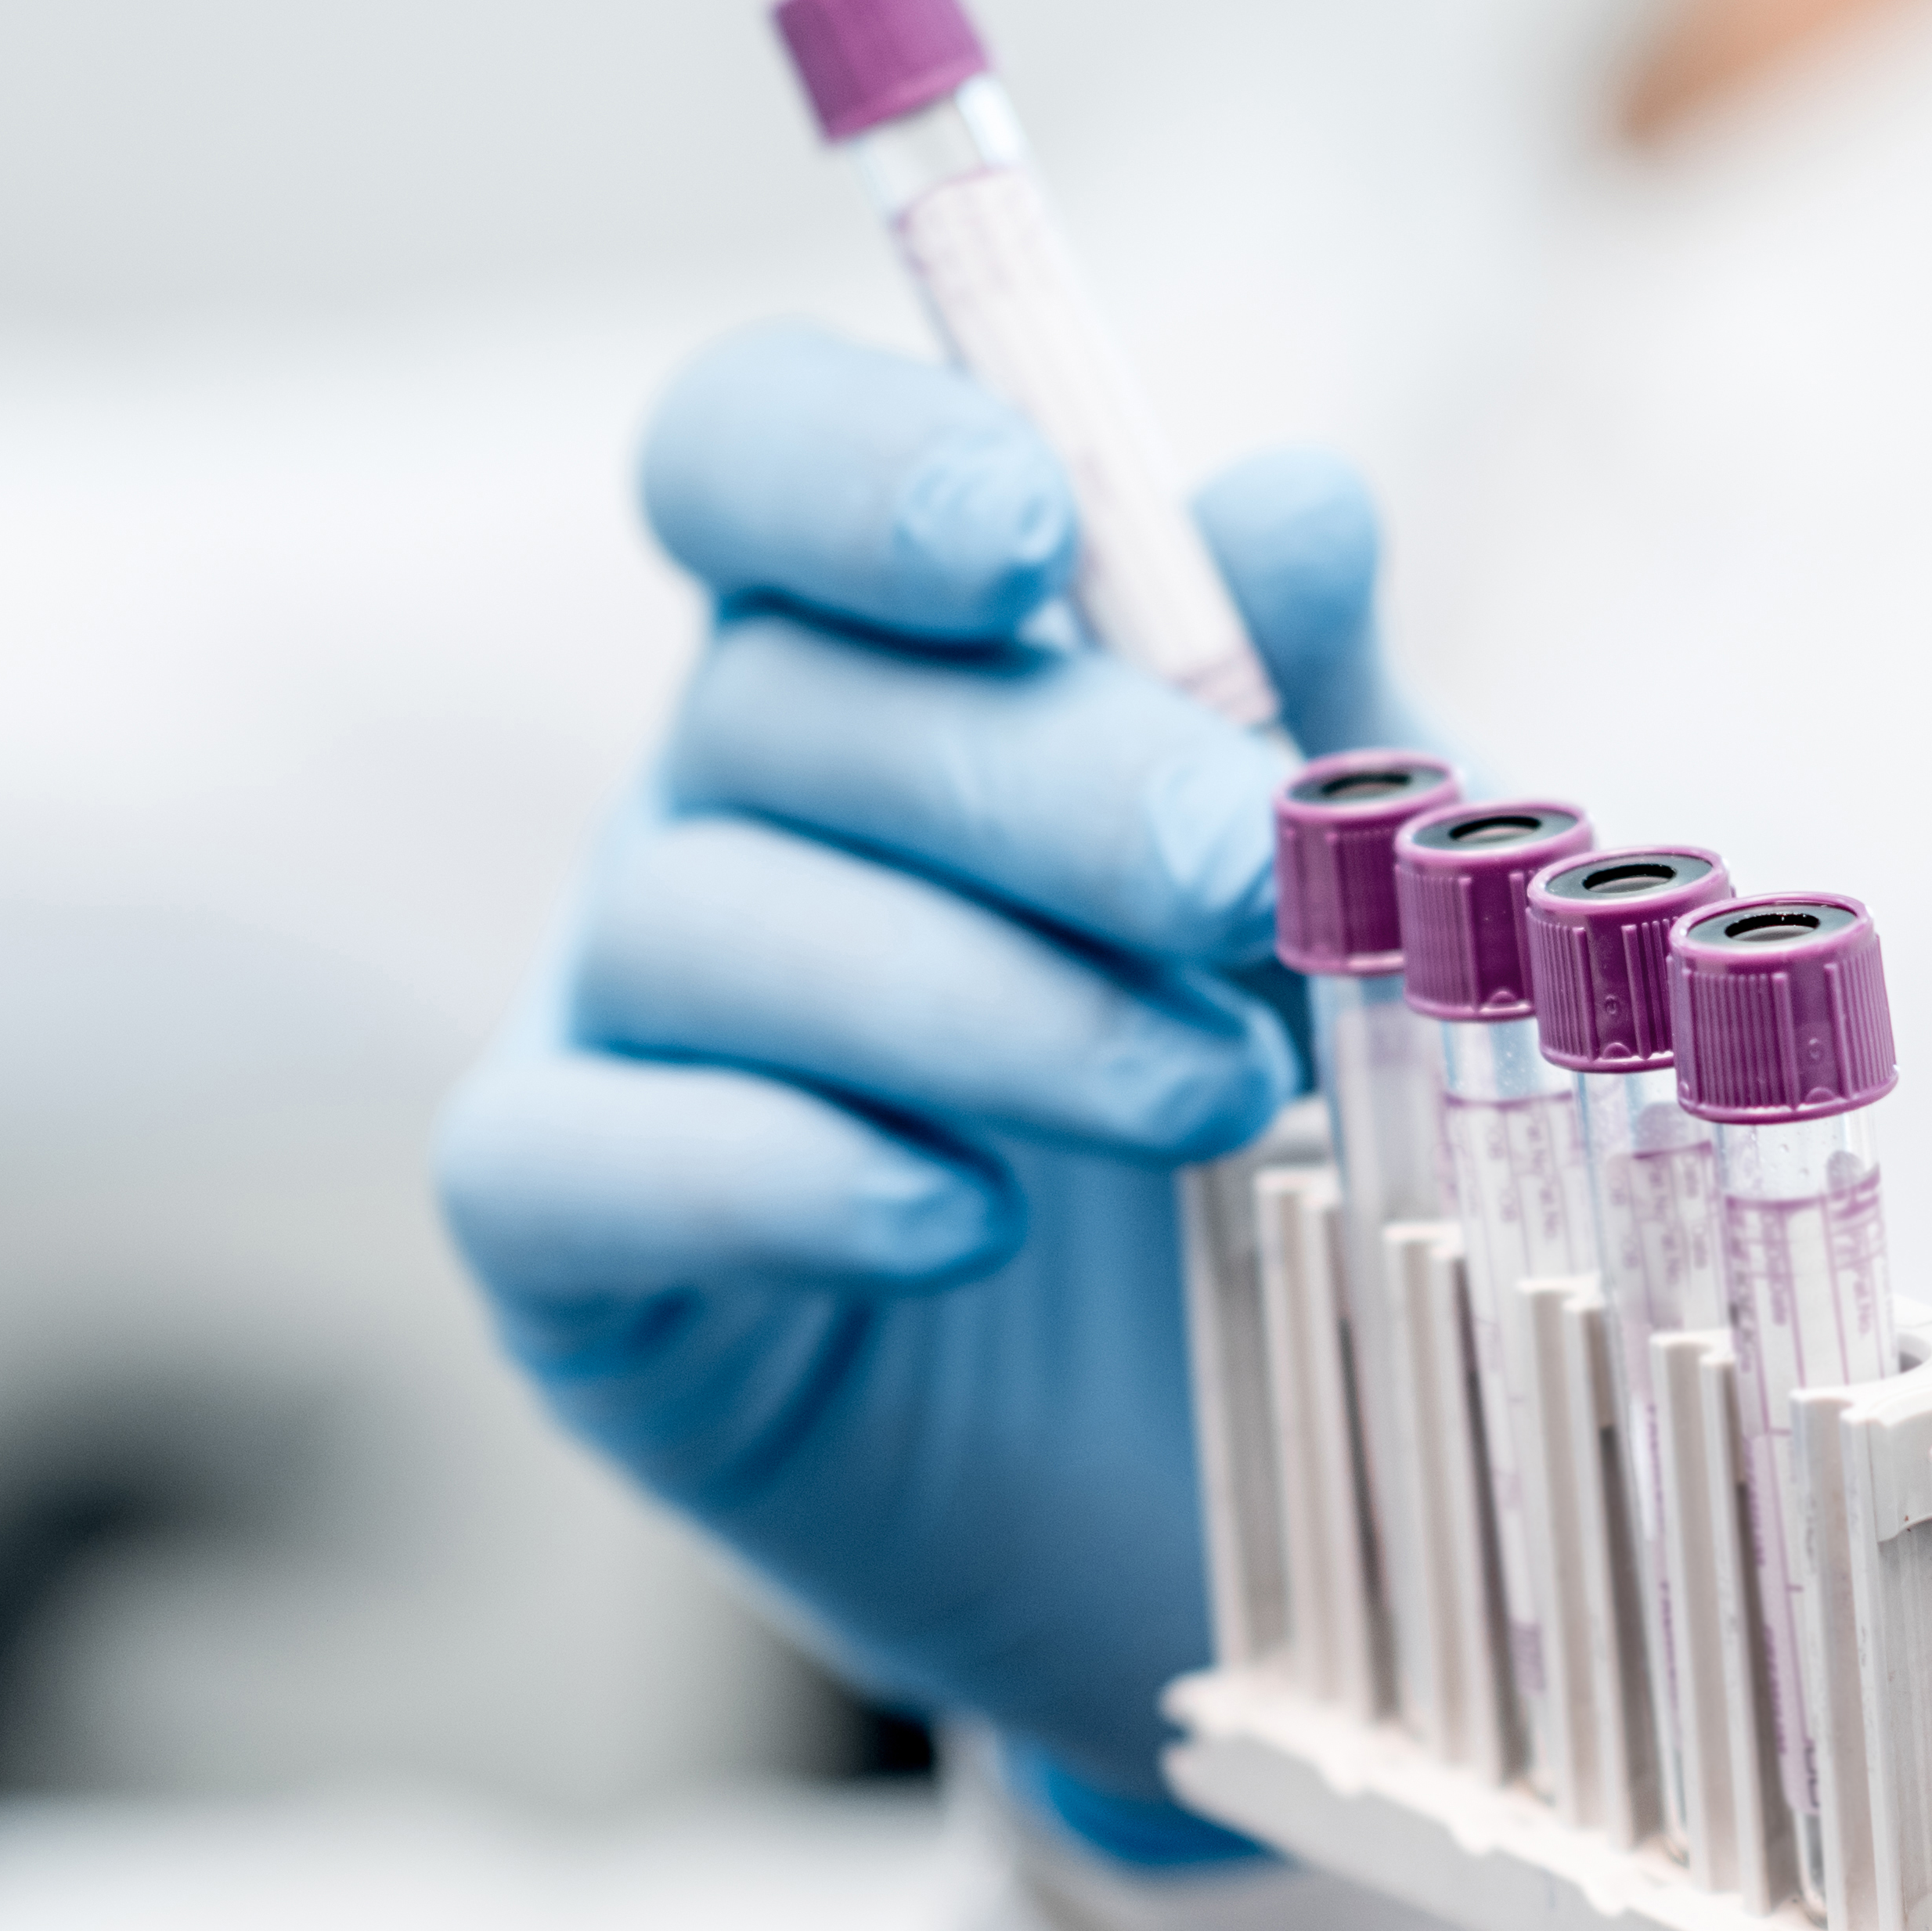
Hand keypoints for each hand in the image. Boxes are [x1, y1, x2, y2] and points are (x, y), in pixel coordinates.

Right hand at [437, 325, 1404, 1809]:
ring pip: (699, 923)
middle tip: (1239, 880)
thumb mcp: (1358, 902)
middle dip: (1029, 775)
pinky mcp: (574, 1255)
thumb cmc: (1301, 1120)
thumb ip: (1324, 706)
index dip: (853, 462)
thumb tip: (1291, 494)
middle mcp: (717, 800)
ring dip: (973, 996)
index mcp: (880, 650)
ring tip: (1218, 1098)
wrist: (1271, 1482)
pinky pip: (578, 1161)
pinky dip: (775, 1175)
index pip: (753, 448)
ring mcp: (618, 1018)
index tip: (1029, 536)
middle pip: (775, 693)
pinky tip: (963, 1221)